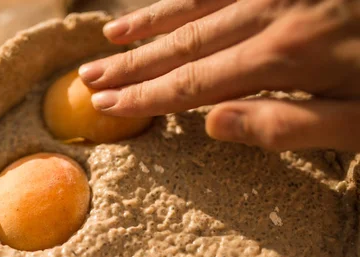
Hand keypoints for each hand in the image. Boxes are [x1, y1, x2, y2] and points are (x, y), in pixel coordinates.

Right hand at [79, 0, 359, 150]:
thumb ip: (288, 126)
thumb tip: (214, 126)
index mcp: (285, 58)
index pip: (194, 84)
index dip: (144, 97)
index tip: (105, 107)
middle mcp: (271, 13)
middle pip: (183, 43)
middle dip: (131, 65)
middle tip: (87, 79)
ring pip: (194, 6)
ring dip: (147, 26)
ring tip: (109, 41)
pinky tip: (163, 5)